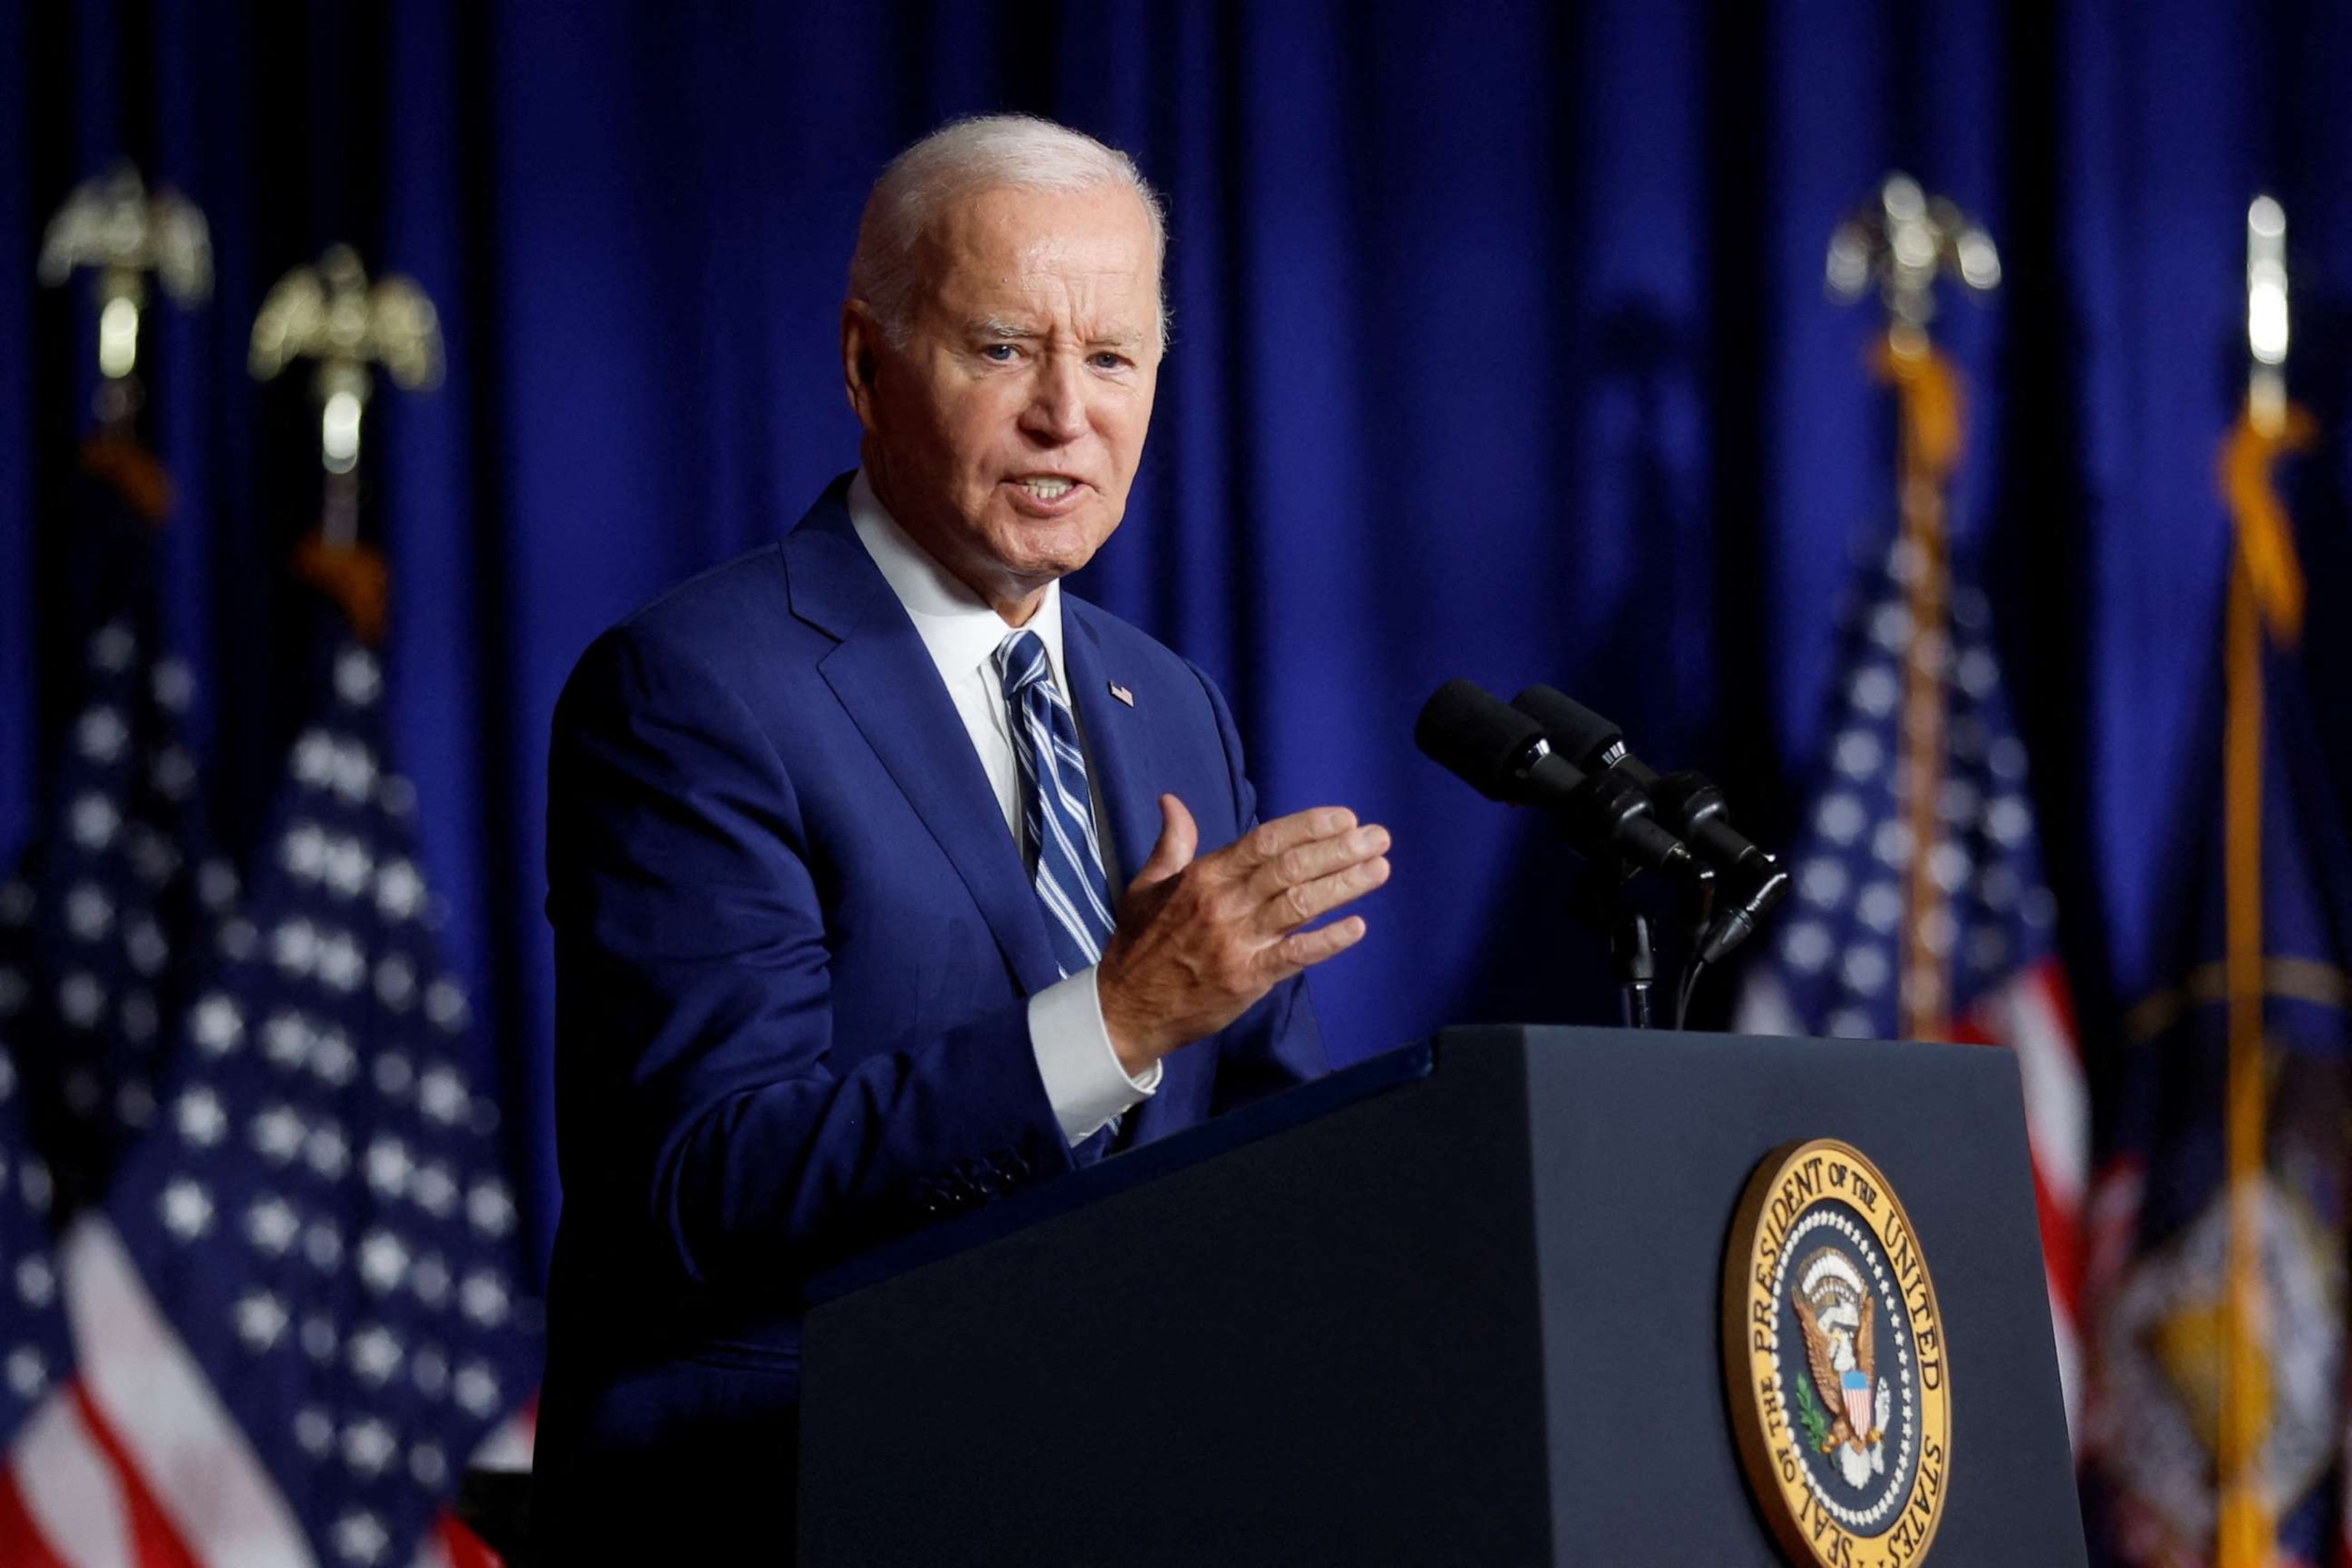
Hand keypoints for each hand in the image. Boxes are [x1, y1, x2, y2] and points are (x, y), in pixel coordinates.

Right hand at [1096, 796, 1389, 1071]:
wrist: (1125, 1009)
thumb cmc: (1140, 945)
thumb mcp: (1147, 886)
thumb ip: (1171, 844)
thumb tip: (1173, 801)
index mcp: (1203, 877)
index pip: (1264, 841)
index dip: (1308, 826)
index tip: (1345, 818)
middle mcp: (1223, 904)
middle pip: (1290, 868)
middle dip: (1339, 850)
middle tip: (1379, 837)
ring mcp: (1236, 942)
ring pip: (1299, 905)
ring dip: (1344, 885)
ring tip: (1380, 869)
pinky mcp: (1246, 979)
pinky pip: (1294, 956)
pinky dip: (1327, 941)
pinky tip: (1357, 927)